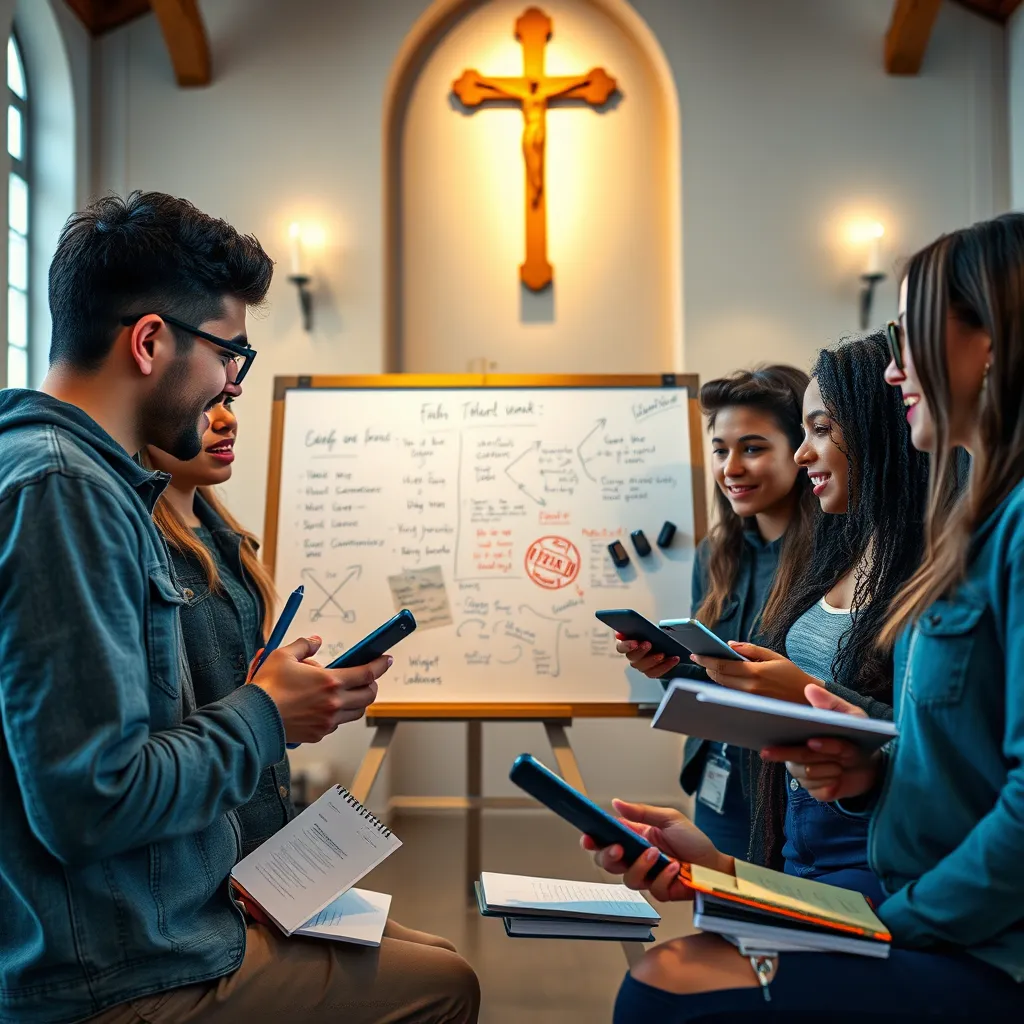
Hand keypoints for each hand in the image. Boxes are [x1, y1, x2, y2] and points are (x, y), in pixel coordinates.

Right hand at [249, 636, 389, 743]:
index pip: (366, 674)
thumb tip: (315, 641)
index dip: (380, 665)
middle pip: (368, 696)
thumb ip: (304, 645)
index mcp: (330, 682)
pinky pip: (337, 724)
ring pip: (356, 713)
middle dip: (372, 685)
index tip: (386, 660)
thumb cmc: (267, 688)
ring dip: (357, 701)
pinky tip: (327, 706)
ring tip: (348, 692)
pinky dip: (338, 714)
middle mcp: (334, 704)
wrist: (253, 718)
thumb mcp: (283, 655)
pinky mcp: (319, 734)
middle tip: (367, 678)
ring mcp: (328, 721)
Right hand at [579, 800, 733, 902]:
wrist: (715, 865)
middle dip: (608, 857)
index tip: (588, 838)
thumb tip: (616, 803)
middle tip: (617, 849)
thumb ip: (642, 812)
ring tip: (656, 854)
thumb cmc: (694, 841)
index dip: (594, 841)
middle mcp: (638, 858)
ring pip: (628, 879)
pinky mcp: (661, 891)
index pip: (608, 840)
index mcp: (636, 838)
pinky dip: (663, 877)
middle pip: (609, 863)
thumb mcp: (669, 818)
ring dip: (640, 866)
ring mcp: (648, 876)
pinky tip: (674, 867)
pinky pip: (652, 889)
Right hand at [614, 632, 679, 677]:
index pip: (621, 647)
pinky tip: (674, 658)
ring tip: (663, 653)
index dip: (627, 645)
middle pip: (632, 657)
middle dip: (641, 651)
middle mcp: (632, 657)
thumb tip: (630, 630)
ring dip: (653, 660)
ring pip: (643, 667)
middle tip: (649, 644)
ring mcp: (641, 666)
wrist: (666, 643)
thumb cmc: (653, 634)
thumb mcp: (647, 628)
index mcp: (627, 644)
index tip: (635, 642)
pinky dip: (666, 665)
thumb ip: (638, 628)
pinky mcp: (651, 672)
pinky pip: (656, 672)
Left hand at [690, 642, 820, 702]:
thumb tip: (730, 645)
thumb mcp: (774, 656)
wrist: (807, 700)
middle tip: (700, 658)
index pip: (722, 665)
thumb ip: (750, 650)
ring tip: (710, 665)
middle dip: (707, 667)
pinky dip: (724, 685)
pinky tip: (724, 677)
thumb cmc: (792, 676)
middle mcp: (750, 688)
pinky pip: (731, 695)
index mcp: (755, 672)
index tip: (695, 654)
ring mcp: (749, 700)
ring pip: (722, 687)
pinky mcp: (750, 707)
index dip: (706, 659)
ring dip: (714, 676)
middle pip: (718, 677)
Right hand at [761, 684, 881, 801]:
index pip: (783, 740)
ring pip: (808, 775)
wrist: (871, 764)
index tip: (811, 742)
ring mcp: (804, 775)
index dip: (788, 745)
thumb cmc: (856, 736)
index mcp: (797, 735)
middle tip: (837, 758)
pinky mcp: (817, 792)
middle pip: (795, 759)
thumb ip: (830, 703)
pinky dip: (832, 784)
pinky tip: (840, 777)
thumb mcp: (850, 715)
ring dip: (830, 769)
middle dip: (820, 757)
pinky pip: (819, 790)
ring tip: (842, 764)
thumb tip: (809, 689)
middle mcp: (795, 755)